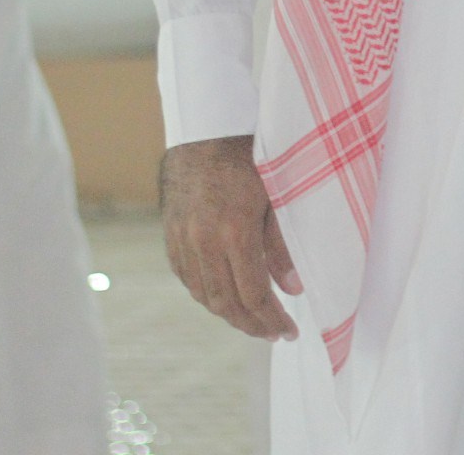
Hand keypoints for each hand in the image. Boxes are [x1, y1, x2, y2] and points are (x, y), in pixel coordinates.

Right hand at [160, 136, 301, 340]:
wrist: (205, 129)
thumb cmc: (248, 157)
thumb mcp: (275, 197)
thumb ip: (281, 247)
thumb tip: (292, 290)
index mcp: (234, 232)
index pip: (253, 295)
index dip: (272, 319)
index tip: (289, 332)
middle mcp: (204, 242)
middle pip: (226, 303)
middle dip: (252, 325)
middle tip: (274, 334)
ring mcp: (183, 240)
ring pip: (204, 295)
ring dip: (229, 314)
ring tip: (253, 321)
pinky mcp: (171, 235)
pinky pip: (188, 278)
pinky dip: (207, 294)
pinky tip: (224, 297)